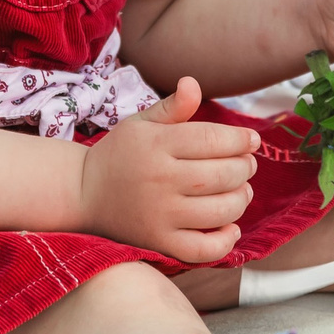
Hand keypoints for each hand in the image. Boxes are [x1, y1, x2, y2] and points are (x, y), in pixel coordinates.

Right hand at [79, 77, 257, 264]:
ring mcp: (159, 215)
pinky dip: (225, 241)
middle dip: (245, 168)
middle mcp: (159, 180)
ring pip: (220, 211)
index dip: (240, 140)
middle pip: (222, 175)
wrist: (83, 194)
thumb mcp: (141, 124)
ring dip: (241, 199)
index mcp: (156, 145)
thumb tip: (193, 83)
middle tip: (247, 165)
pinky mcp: (158, 243)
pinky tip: (231, 227)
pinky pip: (202, 249)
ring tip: (243, 190)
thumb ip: (172, 107)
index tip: (251, 141)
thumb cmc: (120, 154)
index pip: (213, 139)